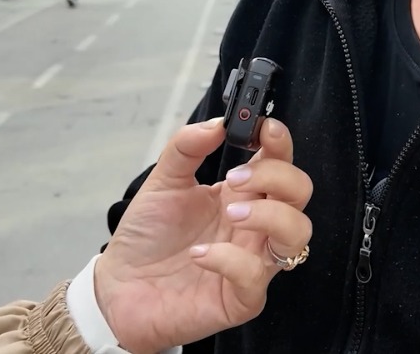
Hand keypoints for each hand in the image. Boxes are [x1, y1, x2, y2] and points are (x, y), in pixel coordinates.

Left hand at [94, 117, 313, 352]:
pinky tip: (199, 254)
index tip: (265, 127)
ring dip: (269, 216)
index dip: (280, 142)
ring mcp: (253, 261)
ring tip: (229, 213)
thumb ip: (186, 147)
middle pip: (300, 192)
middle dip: (276, 177)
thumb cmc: (147, 239)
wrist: (120, 289)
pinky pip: (255, 276)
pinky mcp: (241, 298)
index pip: (280, 162)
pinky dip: (230, 259)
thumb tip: (217, 122)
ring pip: (297, 233)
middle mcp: (255, 226)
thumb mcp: (162, 182)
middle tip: (235, 179)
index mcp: (241, 195)